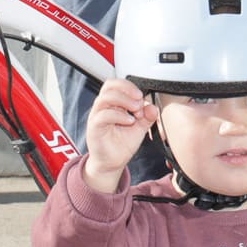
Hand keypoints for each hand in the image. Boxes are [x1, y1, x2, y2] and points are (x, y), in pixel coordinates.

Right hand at [80, 74, 153, 191]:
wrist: (112, 162)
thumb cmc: (121, 144)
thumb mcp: (140, 128)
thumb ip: (147, 117)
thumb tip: (153, 107)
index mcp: (113, 104)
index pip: (116, 84)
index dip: (129, 86)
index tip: (141, 95)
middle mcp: (103, 107)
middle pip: (109, 86)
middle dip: (127, 90)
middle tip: (139, 101)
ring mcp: (97, 116)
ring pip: (105, 98)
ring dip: (124, 101)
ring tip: (136, 111)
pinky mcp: (94, 127)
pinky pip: (103, 115)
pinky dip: (119, 115)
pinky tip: (130, 121)